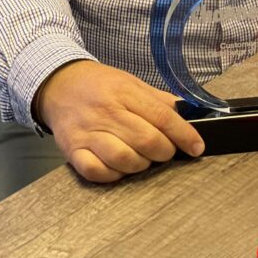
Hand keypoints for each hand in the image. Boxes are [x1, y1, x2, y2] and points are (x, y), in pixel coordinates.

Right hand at [35, 60, 204, 182]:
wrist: (60, 85)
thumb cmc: (101, 85)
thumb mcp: (132, 83)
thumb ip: (159, 100)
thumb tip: (189, 114)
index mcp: (125, 92)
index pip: (162, 117)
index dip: (184, 135)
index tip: (197, 147)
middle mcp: (107, 112)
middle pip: (146, 140)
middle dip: (164, 152)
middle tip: (166, 151)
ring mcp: (88, 133)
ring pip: (123, 159)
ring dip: (141, 165)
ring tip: (143, 159)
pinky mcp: (72, 151)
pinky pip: (97, 172)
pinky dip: (113, 175)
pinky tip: (119, 167)